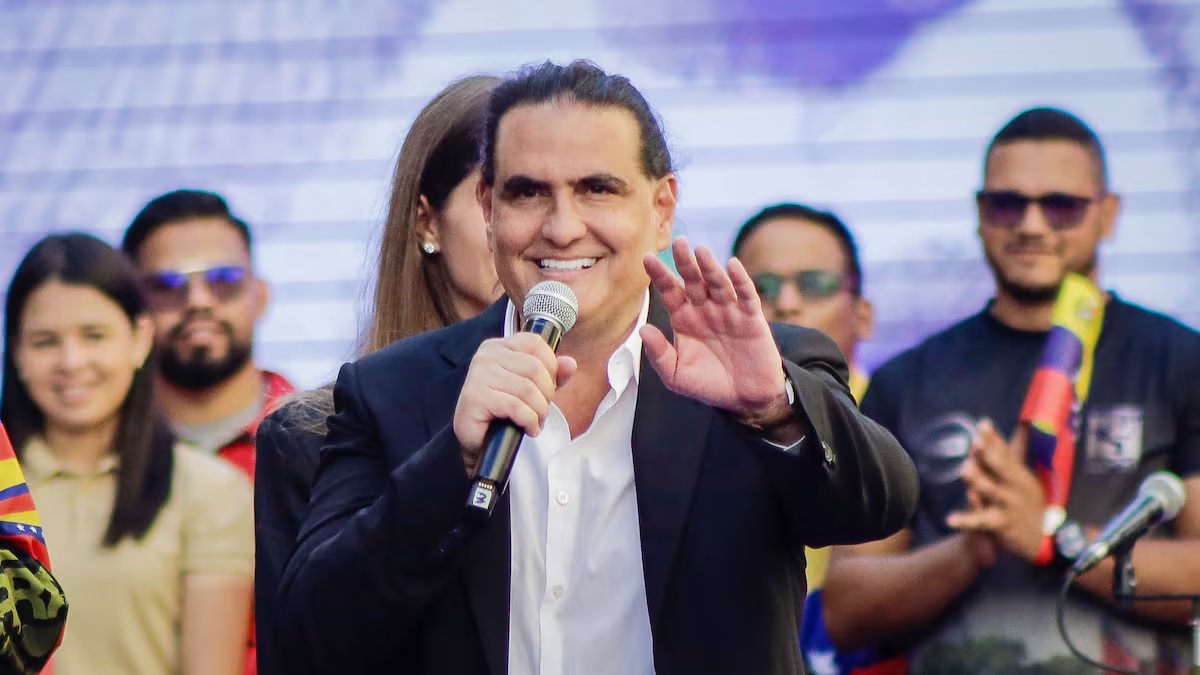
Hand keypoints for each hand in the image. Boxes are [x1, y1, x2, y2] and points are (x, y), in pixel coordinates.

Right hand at [452, 333, 576, 474]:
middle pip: (534, 368)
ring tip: (535, 421)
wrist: (479, 440)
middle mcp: (485, 356)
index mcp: (498, 347)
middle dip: (546, 393)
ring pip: (527, 389)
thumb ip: (552, 374)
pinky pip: (516, 406)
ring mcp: (478, 375)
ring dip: (539, 411)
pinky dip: (529, 421)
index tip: (547, 387)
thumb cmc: (504, 411)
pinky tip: (528, 428)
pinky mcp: (475, 398)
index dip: (550, 366)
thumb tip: (570, 363)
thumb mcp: (533, 389)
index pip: (534, 343)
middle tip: (541, 410)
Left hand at [641, 237, 786, 418]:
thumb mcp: (676, 375)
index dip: (659, 275)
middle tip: (678, 243)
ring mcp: (729, 311)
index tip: (646, 258)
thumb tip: (643, 329)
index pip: (670, 291)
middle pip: (693, 280)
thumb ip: (659, 354)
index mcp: (684, 318)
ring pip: (718, 283)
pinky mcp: (751, 318)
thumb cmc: (709, 384)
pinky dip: (741, 280)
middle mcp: (705, 309)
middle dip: (685, 262)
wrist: (744, 398)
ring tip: (701, 251)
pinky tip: (732, 265)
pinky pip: (746, 295)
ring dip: (710, 267)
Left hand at [946, 419, 1045, 562]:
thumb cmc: (1028, 502)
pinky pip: (981, 521)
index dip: (994, 438)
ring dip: (978, 480)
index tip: (983, 423)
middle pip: (1001, 468)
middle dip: (989, 454)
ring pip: (991, 491)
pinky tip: (949, 519)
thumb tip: (1022, 424)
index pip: (1006, 452)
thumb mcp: (1025, 477)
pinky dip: (966, 521)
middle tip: (975, 441)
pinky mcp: (1001, 524)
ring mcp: (1008, 505)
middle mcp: (1015, 487)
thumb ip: (1015, 453)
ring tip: (964, 469)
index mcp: (1020, 474)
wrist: (1044, 539)